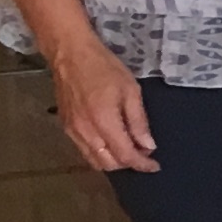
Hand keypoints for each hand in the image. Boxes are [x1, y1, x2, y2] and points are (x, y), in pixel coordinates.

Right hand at [46, 35, 156, 174]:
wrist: (69, 54)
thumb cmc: (104, 67)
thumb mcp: (130, 90)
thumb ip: (139, 122)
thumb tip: (148, 146)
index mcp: (104, 122)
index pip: (125, 155)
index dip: (142, 164)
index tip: (155, 166)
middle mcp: (85, 132)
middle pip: (108, 164)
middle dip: (128, 164)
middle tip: (143, 152)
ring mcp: (72, 132)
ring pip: (94, 161)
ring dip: (113, 160)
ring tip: (129, 147)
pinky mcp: (66, 128)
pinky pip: (84, 151)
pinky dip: (100, 153)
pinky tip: (111, 141)